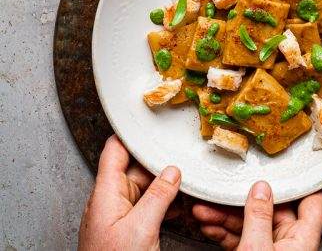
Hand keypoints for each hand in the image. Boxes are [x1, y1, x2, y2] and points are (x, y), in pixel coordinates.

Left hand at [78, 135, 180, 250]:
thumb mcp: (142, 229)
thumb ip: (158, 195)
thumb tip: (172, 172)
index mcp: (106, 193)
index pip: (115, 150)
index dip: (131, 134)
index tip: (149, 122)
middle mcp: (111, 200)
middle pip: (135, 169)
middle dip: (159, 164)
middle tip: (181, 158)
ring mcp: (120, 215)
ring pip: (145, 188)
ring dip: (165, 186)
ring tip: (185, 185)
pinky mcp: (128, 228)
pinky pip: (148, 206)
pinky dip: (164, 204)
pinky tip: (178, 207)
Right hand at [193, 181, 321, 249]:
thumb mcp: (257, 250)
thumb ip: (259, 217)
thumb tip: (261, 189)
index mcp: (301, 241)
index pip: (313, 203)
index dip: (302, 181)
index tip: (288, 163)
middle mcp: (288, 244)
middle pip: (272, 209)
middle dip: (244, 199)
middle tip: (225, 190)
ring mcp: (270, 250)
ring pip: (250, 223)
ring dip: (225, 216)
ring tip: (204, 210)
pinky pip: (240, 238)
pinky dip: (223, 231)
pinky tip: (207, 225)